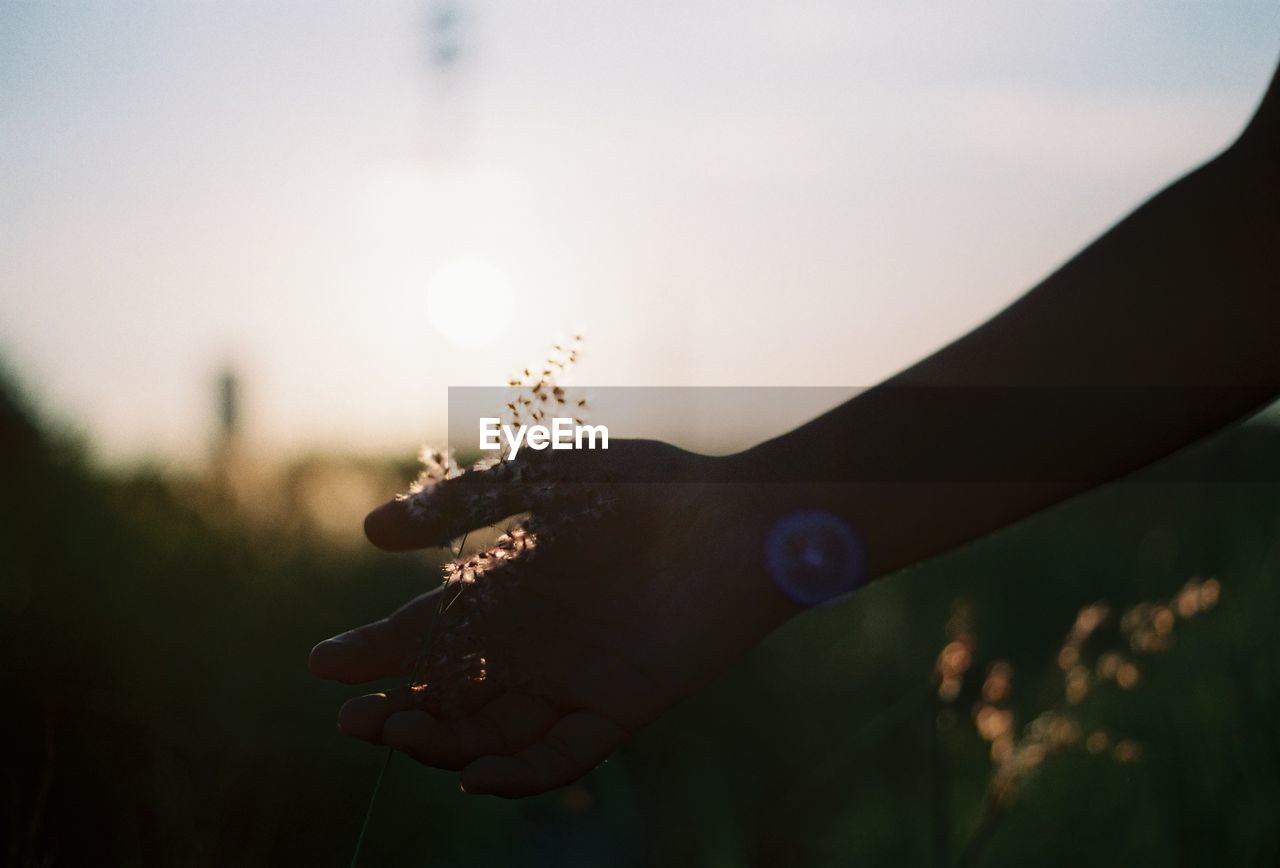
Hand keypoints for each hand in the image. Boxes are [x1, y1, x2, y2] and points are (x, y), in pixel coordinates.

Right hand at [309, 440, 800, 796]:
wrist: (740, 516)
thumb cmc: (646, 487)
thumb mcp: (542, 480)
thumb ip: (464, 504)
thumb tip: (372, 530)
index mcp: (509, 590)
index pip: (429, 635)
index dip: (376, 653)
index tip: (323, 664)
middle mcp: (535, 643)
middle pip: (451, 697)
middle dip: (397, 713)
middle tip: (353, 722)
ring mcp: (576, 679)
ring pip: (494, 733)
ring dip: (443, 745)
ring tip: (398, 737)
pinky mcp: (622, 706)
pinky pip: (563, 754)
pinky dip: (521, 774)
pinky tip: (478, 776)